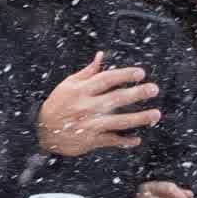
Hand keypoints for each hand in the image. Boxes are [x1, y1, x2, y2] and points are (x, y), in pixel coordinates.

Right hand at [37, 58, 161, 156]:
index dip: (124, 75)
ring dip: (139, 119)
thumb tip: (101, 56)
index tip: (140, 73)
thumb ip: (87, 72)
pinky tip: (136, 140)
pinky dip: (124, 141)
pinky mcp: (90, 140)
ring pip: (118, 121)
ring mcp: (90, 124)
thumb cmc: (57, 105)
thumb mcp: (68, 85)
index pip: (107, 79)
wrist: (41, 131)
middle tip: (153, 89)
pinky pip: (111, 141)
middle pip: (116, 98)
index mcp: (82, 90)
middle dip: (137, 94)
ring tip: (155, 115)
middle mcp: (87, 106)